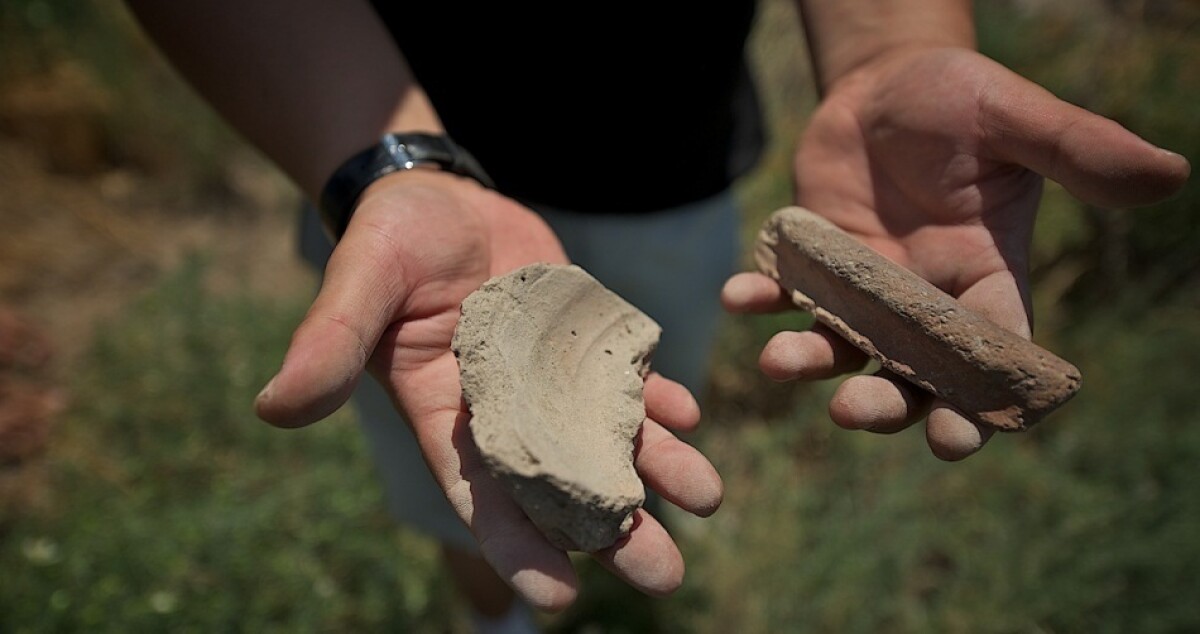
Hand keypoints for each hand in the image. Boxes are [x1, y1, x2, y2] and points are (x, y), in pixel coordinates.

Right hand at [254, 170, 722, 610]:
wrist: (438, 198)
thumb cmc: (387, 241)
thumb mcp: (358, 285)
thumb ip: (328, 344)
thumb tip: (272, 409)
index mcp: (446, 417)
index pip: (481, 494)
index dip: (516, 545)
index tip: (560, 596)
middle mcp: (507, 412)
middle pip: (564, 483)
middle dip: (613, 531)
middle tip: (665, 577)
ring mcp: (553, 378)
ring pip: (610, 436)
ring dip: (657, 469)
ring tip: (708, 498)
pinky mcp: (585, 340)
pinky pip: (628, 378)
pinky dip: (658, 398)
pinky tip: (688, 413)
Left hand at [723, 46, 1188, 459]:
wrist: (886, 83)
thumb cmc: (961, 99)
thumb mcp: (1016, 119)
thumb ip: (1079, 150)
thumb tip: (1171, 174)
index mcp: (987, 280)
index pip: (992, 354)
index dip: (978, 402)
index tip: (955, 441)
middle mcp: (924, 302)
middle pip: (908, 374)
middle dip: (883, 401)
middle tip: (852, 412)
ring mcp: (864, 291)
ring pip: (840, 350)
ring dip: (810, 362)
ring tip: (780, 363)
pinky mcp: (814, 266)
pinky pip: (785, 295)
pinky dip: (762, 299)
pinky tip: (740, 295)